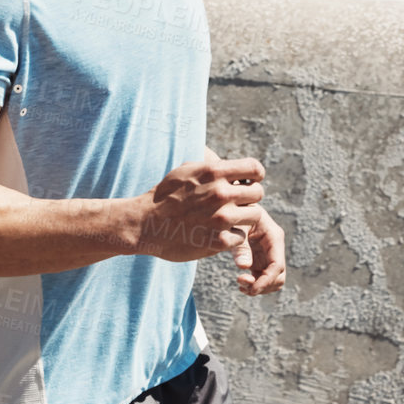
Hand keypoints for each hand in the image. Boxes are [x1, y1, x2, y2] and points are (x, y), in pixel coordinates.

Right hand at [136, 158, 265, 262]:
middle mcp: (220, 193)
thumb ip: (211, 166)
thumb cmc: (165, 195)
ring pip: (255, 215)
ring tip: (228, 219)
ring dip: (244, 218)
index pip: (255, 168)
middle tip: (237, 204)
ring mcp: (221, 218)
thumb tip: (230, 162)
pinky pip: (241, 237)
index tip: (247, 182)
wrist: (145, 224)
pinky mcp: (218, 241)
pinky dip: (232, 236)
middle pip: (258, 193)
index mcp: (214, 172)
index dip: (255, 175)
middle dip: (249, 198)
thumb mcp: (186, 169)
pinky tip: (218, 233)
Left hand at [229, 206, 285, 295]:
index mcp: (274, 237)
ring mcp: (269, 255)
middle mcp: (275, 248)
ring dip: (259, 288)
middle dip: (263, 286)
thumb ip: (240, 246)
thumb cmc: (236, 213)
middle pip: (279, 276)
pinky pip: (263, 279)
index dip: (266, 280)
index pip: (277, 265)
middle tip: (241, 284)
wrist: (233, 207)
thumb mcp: (238, 226)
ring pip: (273, 281)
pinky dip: (255, 286)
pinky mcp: (260, 260)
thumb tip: (244, 267)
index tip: (252, 289)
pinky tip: (240, 283)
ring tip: (240, 284)